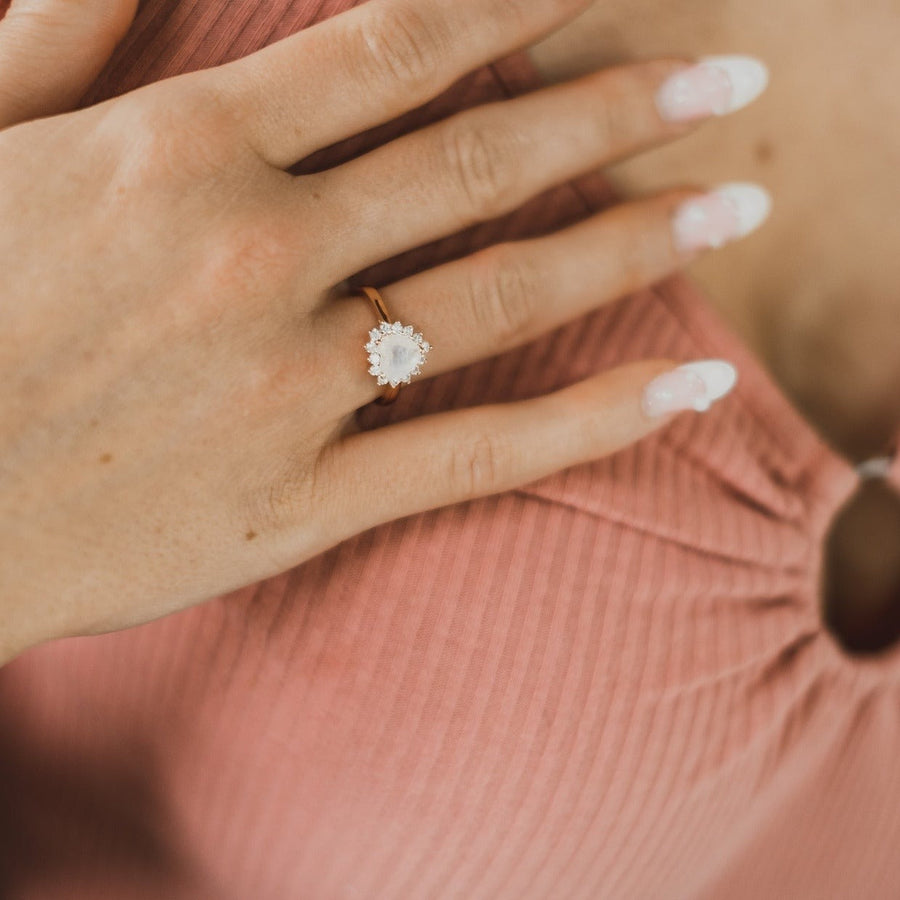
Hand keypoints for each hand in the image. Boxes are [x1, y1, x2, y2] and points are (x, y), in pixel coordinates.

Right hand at [0, 0, 768, 662]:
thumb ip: (73, 29)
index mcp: (183, 155)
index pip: (398, 43)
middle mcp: (257, 262)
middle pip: (481, 160)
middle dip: (623, 110)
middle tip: (734, 85)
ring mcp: (289, 389)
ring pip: (500, 298)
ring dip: (636, 244)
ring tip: (736, 207)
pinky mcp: (301, 498)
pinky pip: (476, 451)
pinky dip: (590, 422)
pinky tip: (686, 391)